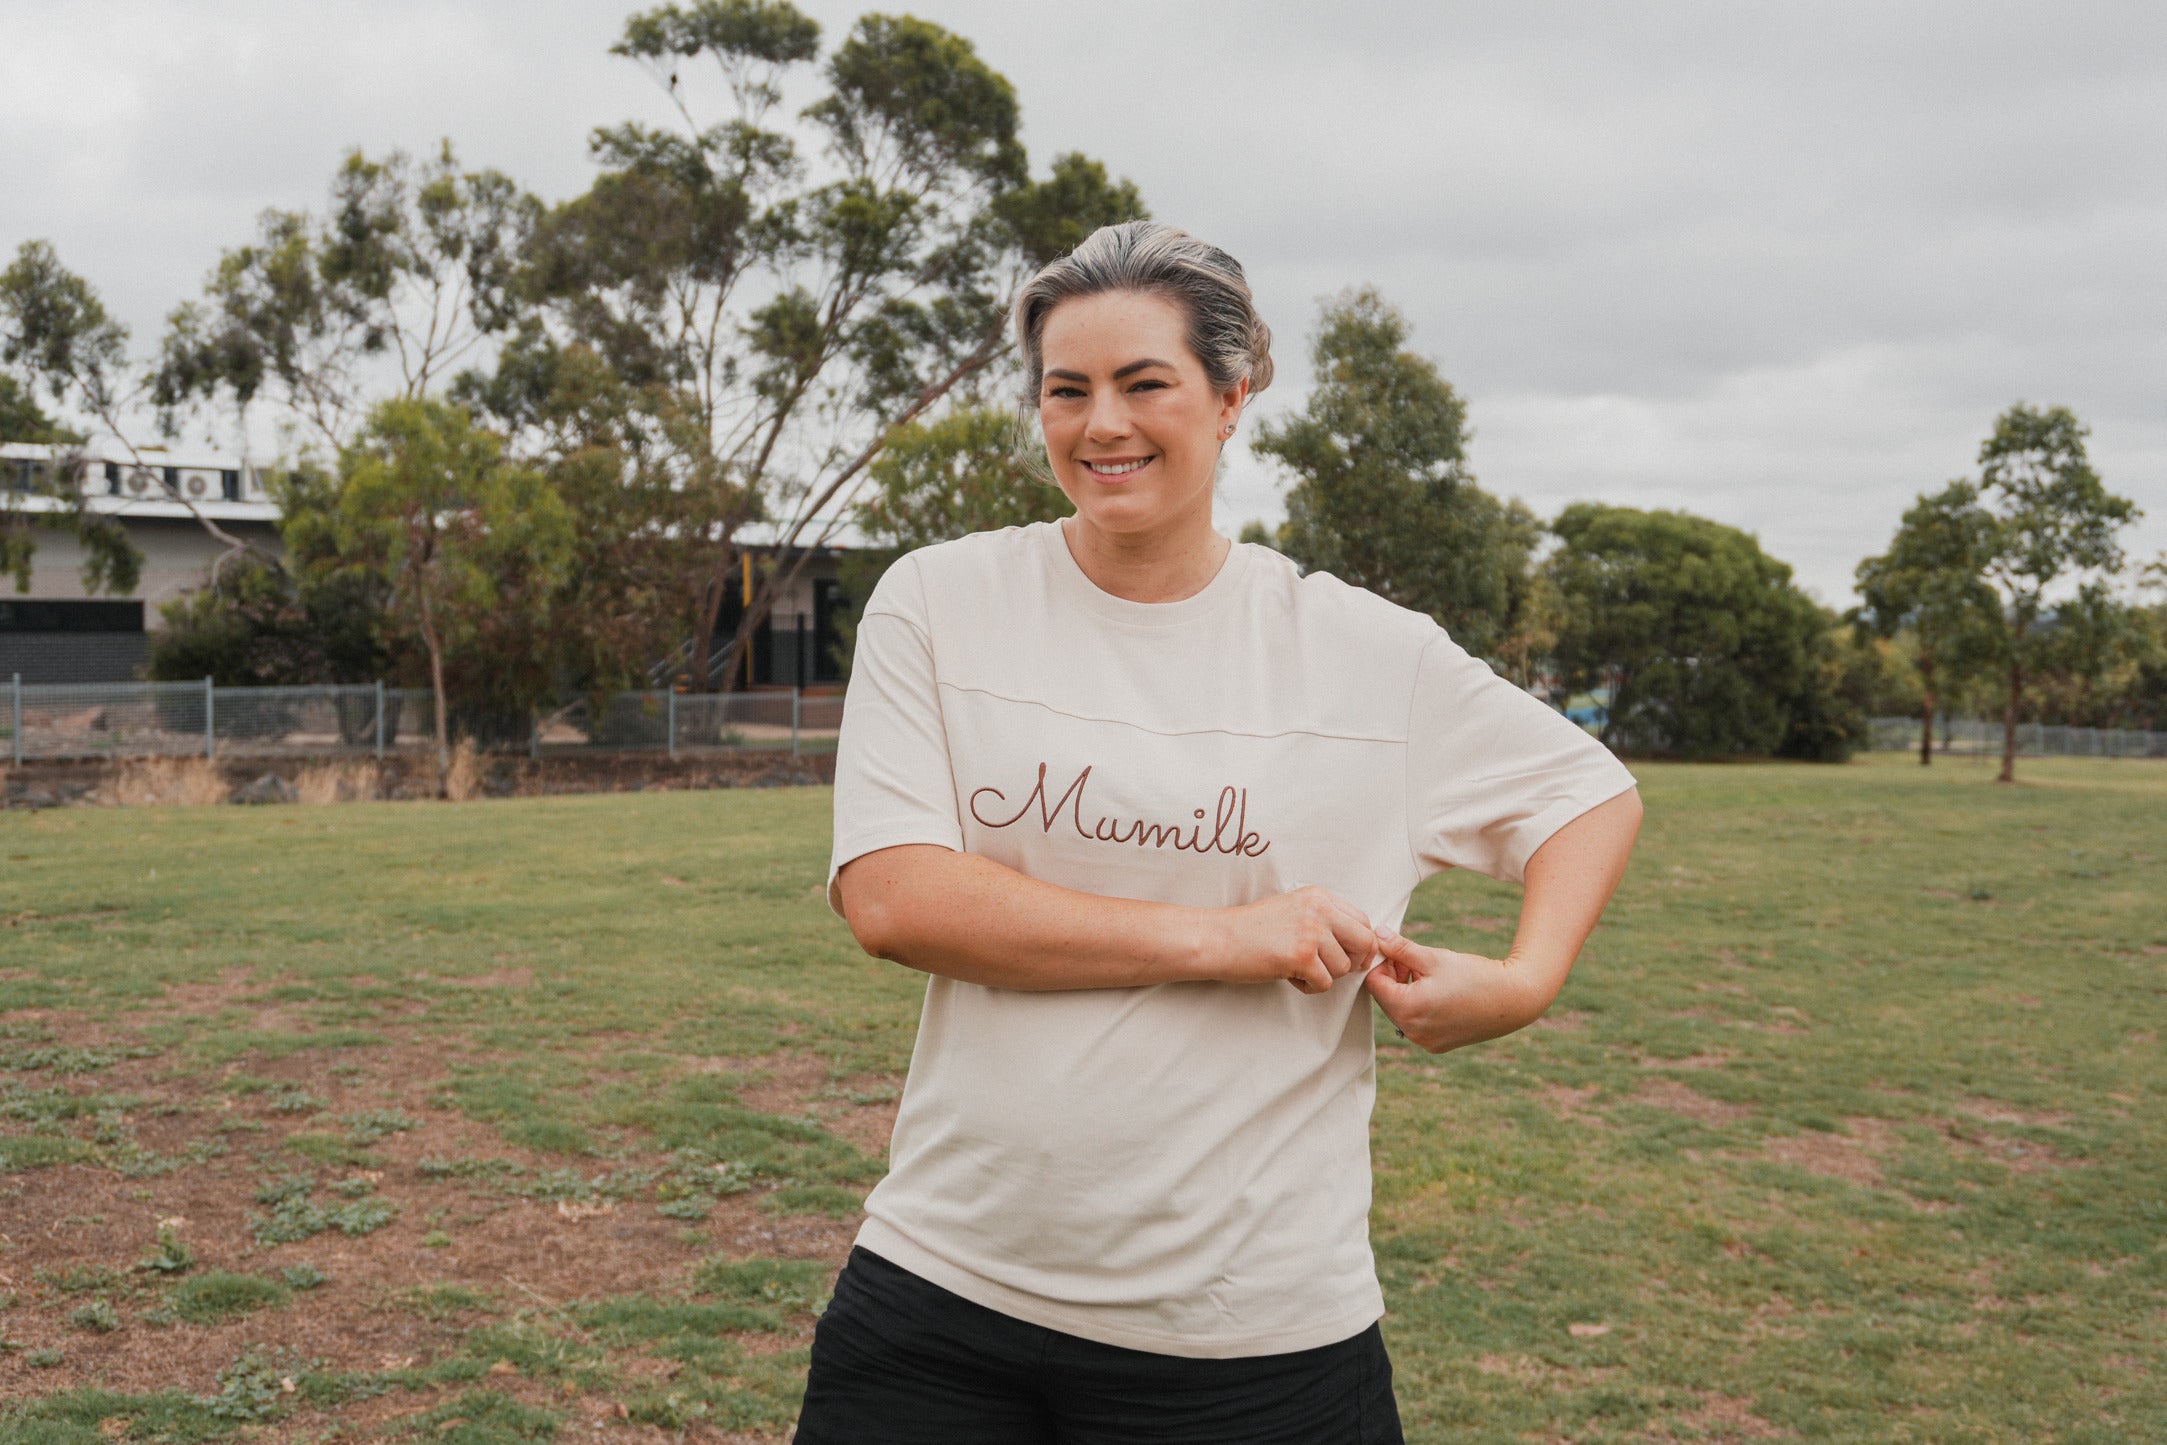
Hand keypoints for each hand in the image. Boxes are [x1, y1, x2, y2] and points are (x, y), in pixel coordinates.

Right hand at [1214, 887, 1377, 993]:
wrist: (1218, 938)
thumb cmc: (1252, 930)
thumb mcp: (1293, 910)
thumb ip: (1325, 920)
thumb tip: (1361, 946)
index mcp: (1319, 896)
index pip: (1363, 921)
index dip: (1362, 944)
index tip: (1352, 957)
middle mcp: (1319, 910)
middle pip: (1365, 942)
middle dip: (1355, 962)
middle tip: (1333, 969)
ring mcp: (1311, 932)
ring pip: (1344, 967)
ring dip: (1324, 976)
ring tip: (1297, 969)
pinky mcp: (1302, 957)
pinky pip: (1325, 984)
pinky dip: (1308, 987)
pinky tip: (1289, 977)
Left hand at [1362, 924, 1544, 1051]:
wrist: (1514, 999)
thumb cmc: (1474, 975)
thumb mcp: (1433, 957)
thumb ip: (1400, 947)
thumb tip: (1377, 934)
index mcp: (1408, 1010)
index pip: (1374, 983)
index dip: (1382, 962)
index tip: (1398, 950)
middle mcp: (1412, 1032)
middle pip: (1386, 999)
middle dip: (1394, 977)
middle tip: (1413, 960)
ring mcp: (1425, 1041)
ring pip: (1400, 1011)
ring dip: (1406, 990)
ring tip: (1428, 973)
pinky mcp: (1437, 1045)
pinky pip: (1415, 1023)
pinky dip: (1419, 1006)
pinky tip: (1439, 991)